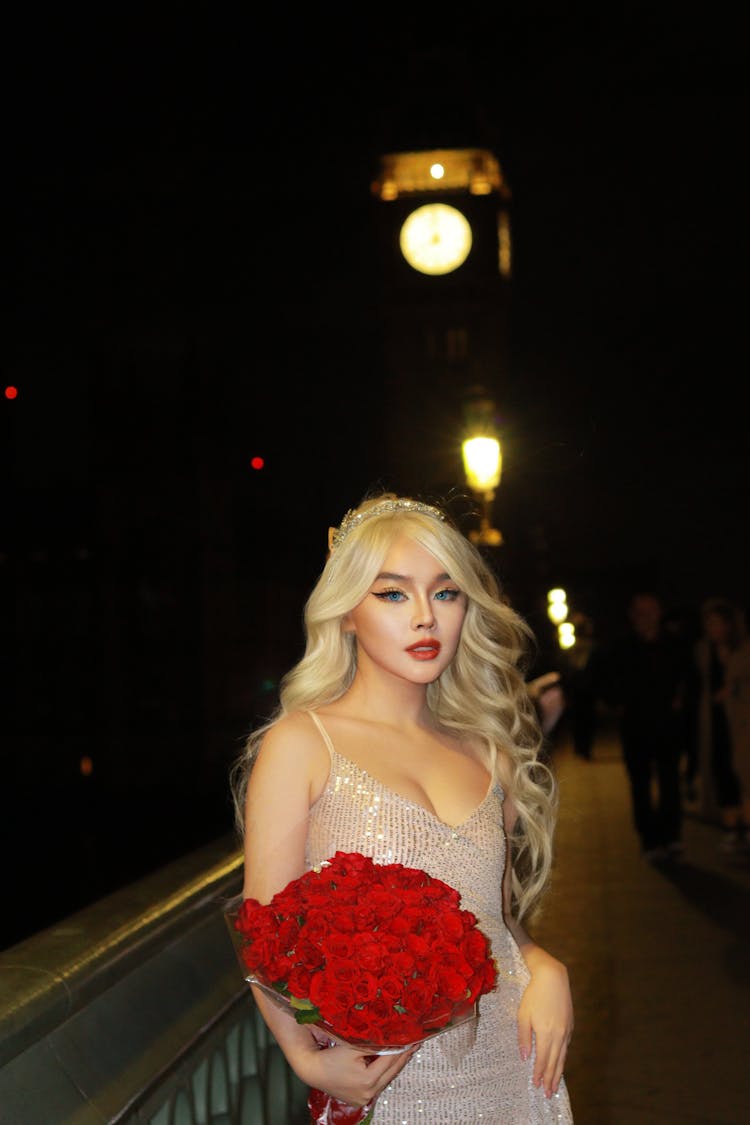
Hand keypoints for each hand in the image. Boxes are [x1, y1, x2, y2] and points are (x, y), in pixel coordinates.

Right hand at [300, 1032, 416, 1109]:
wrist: (313, 1070)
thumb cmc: (331, 1057)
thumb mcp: (353, 1046)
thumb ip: (374, 1043)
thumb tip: (393, 1036)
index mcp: (368, 1080)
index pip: (391, 1060)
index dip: (403, 1048)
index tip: (413, 1038)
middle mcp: (368, 1093)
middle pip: (391, 1072)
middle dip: (403, 1057)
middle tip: (416, 1044)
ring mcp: (364, 1098)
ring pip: (386, 1079)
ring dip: (395, 1065)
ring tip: (407, 1051)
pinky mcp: (360, 1099)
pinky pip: (378, 1084)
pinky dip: (384, 1072)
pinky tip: (390, 1062)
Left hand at [517, 955, 573, 1097]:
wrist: (553, 978)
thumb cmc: (534, 995)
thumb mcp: (523, 1015)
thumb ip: (524, 1037)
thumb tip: (525, 1057)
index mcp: (546, 1034)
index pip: (542, 1060)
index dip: (539, 1074)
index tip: (536, 1085)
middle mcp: (559, 1035)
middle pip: (555, 1062)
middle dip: (550, 1079)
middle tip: (548, 1094)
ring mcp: (566, 1031)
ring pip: (562, 1057)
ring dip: (558, 1072)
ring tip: (555, 1086)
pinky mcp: (570, 1025)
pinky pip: (566, 1047)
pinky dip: (563, 1058)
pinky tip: (560, 1062)